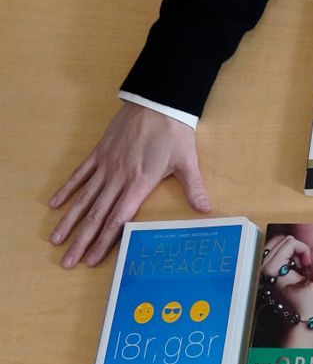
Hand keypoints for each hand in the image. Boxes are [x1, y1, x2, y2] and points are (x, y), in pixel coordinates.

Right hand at [49, 102, 210, 266]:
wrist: (156, 102)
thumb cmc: (174, 133)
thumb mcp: (187, 161)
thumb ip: (194, 187)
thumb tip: (206, 209)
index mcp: (139, 183)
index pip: (118, 219)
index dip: (105, 241)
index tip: (92, 259)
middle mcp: (118, 177)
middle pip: (96, 214)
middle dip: (82, 240)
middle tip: (68, 261)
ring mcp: (106, 165)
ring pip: (83, 198)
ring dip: (70, 221)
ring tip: (57, 240)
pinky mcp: (99, 152)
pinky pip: (79, 174)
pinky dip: (67, 190)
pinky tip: (55, 205)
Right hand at [260, 234, 312, 324]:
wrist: (310, 319)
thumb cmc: (310, 300)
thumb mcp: (301, 275)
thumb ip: (295, 260)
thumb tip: (300, 242)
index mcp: (267, 270)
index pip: (278, 243)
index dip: (295, 248)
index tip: (304, 265)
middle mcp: (261, 269)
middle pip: (280, 239)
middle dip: (296, 248)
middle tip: (305, 266)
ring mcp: (264, 269)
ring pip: (285, 239)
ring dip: (300, 249)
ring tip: (305, 268)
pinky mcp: (272, 269)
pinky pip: (290, 243)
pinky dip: (303, 249)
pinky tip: (306, 265)